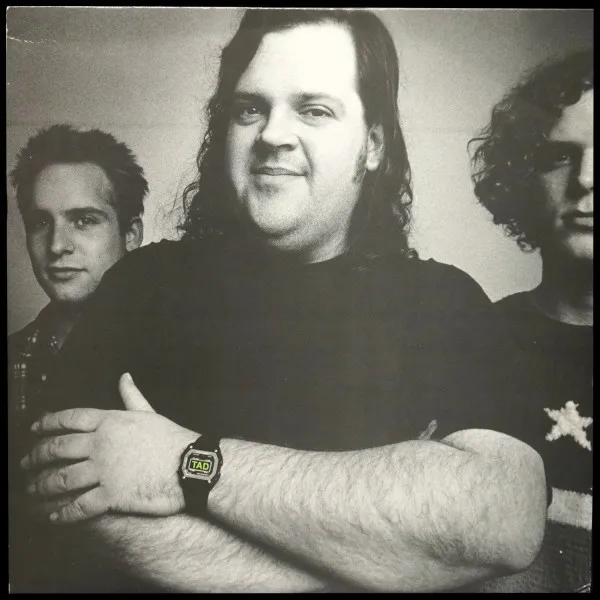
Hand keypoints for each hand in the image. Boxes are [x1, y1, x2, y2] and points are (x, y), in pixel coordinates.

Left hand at [21, 373, 197, 522]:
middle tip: (26, 462)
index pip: (70, 418)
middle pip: (58, 448)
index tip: (34, 428)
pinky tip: (55, 515)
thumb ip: (131, 396)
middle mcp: (101, 444)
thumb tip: (124, 377)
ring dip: (42, 486)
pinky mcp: (110, 495)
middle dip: (37, 456)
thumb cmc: (171, 438)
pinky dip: (63, 513)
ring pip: (62, 478)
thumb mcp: (148, 413)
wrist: (189, 464)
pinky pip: (79, 506)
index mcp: (109, 421)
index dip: (48, 423)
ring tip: (33, 490)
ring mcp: (104, 470)